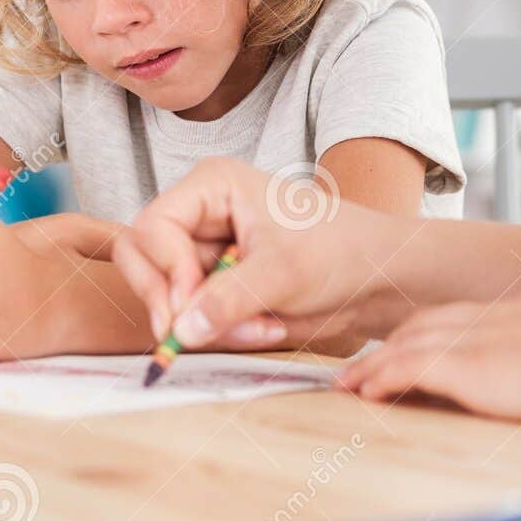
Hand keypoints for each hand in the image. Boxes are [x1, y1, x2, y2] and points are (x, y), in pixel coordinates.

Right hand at [112, 157, 407, 352]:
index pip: (150, 228)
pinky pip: (192, 316)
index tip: (188, 306)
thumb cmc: (342, 252)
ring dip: (204, 323)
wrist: (379, 278)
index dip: (163, 270)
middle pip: (142, 259)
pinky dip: (221, 331)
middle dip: (170, 302)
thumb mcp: (284, 274)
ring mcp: (205, 251)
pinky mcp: (216, 284)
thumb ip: (228, 300)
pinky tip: (265, 327)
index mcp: (211, 186)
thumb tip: (180, 331)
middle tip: (192, 335)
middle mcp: (200, 214)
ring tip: (259, 327)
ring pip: (166, 296)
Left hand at [337, 291, 520, 428]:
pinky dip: (382, 376)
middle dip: (390, 344)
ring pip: (407, 343)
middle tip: (363, 366)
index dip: (428, 332)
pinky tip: (365, 391)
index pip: (460, 316)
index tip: (407, 347)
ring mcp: (477, 336)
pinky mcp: (467, 364)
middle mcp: (492, 315)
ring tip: (349, 383)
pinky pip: (407, 367)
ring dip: (373, 364)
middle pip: (424, 323)